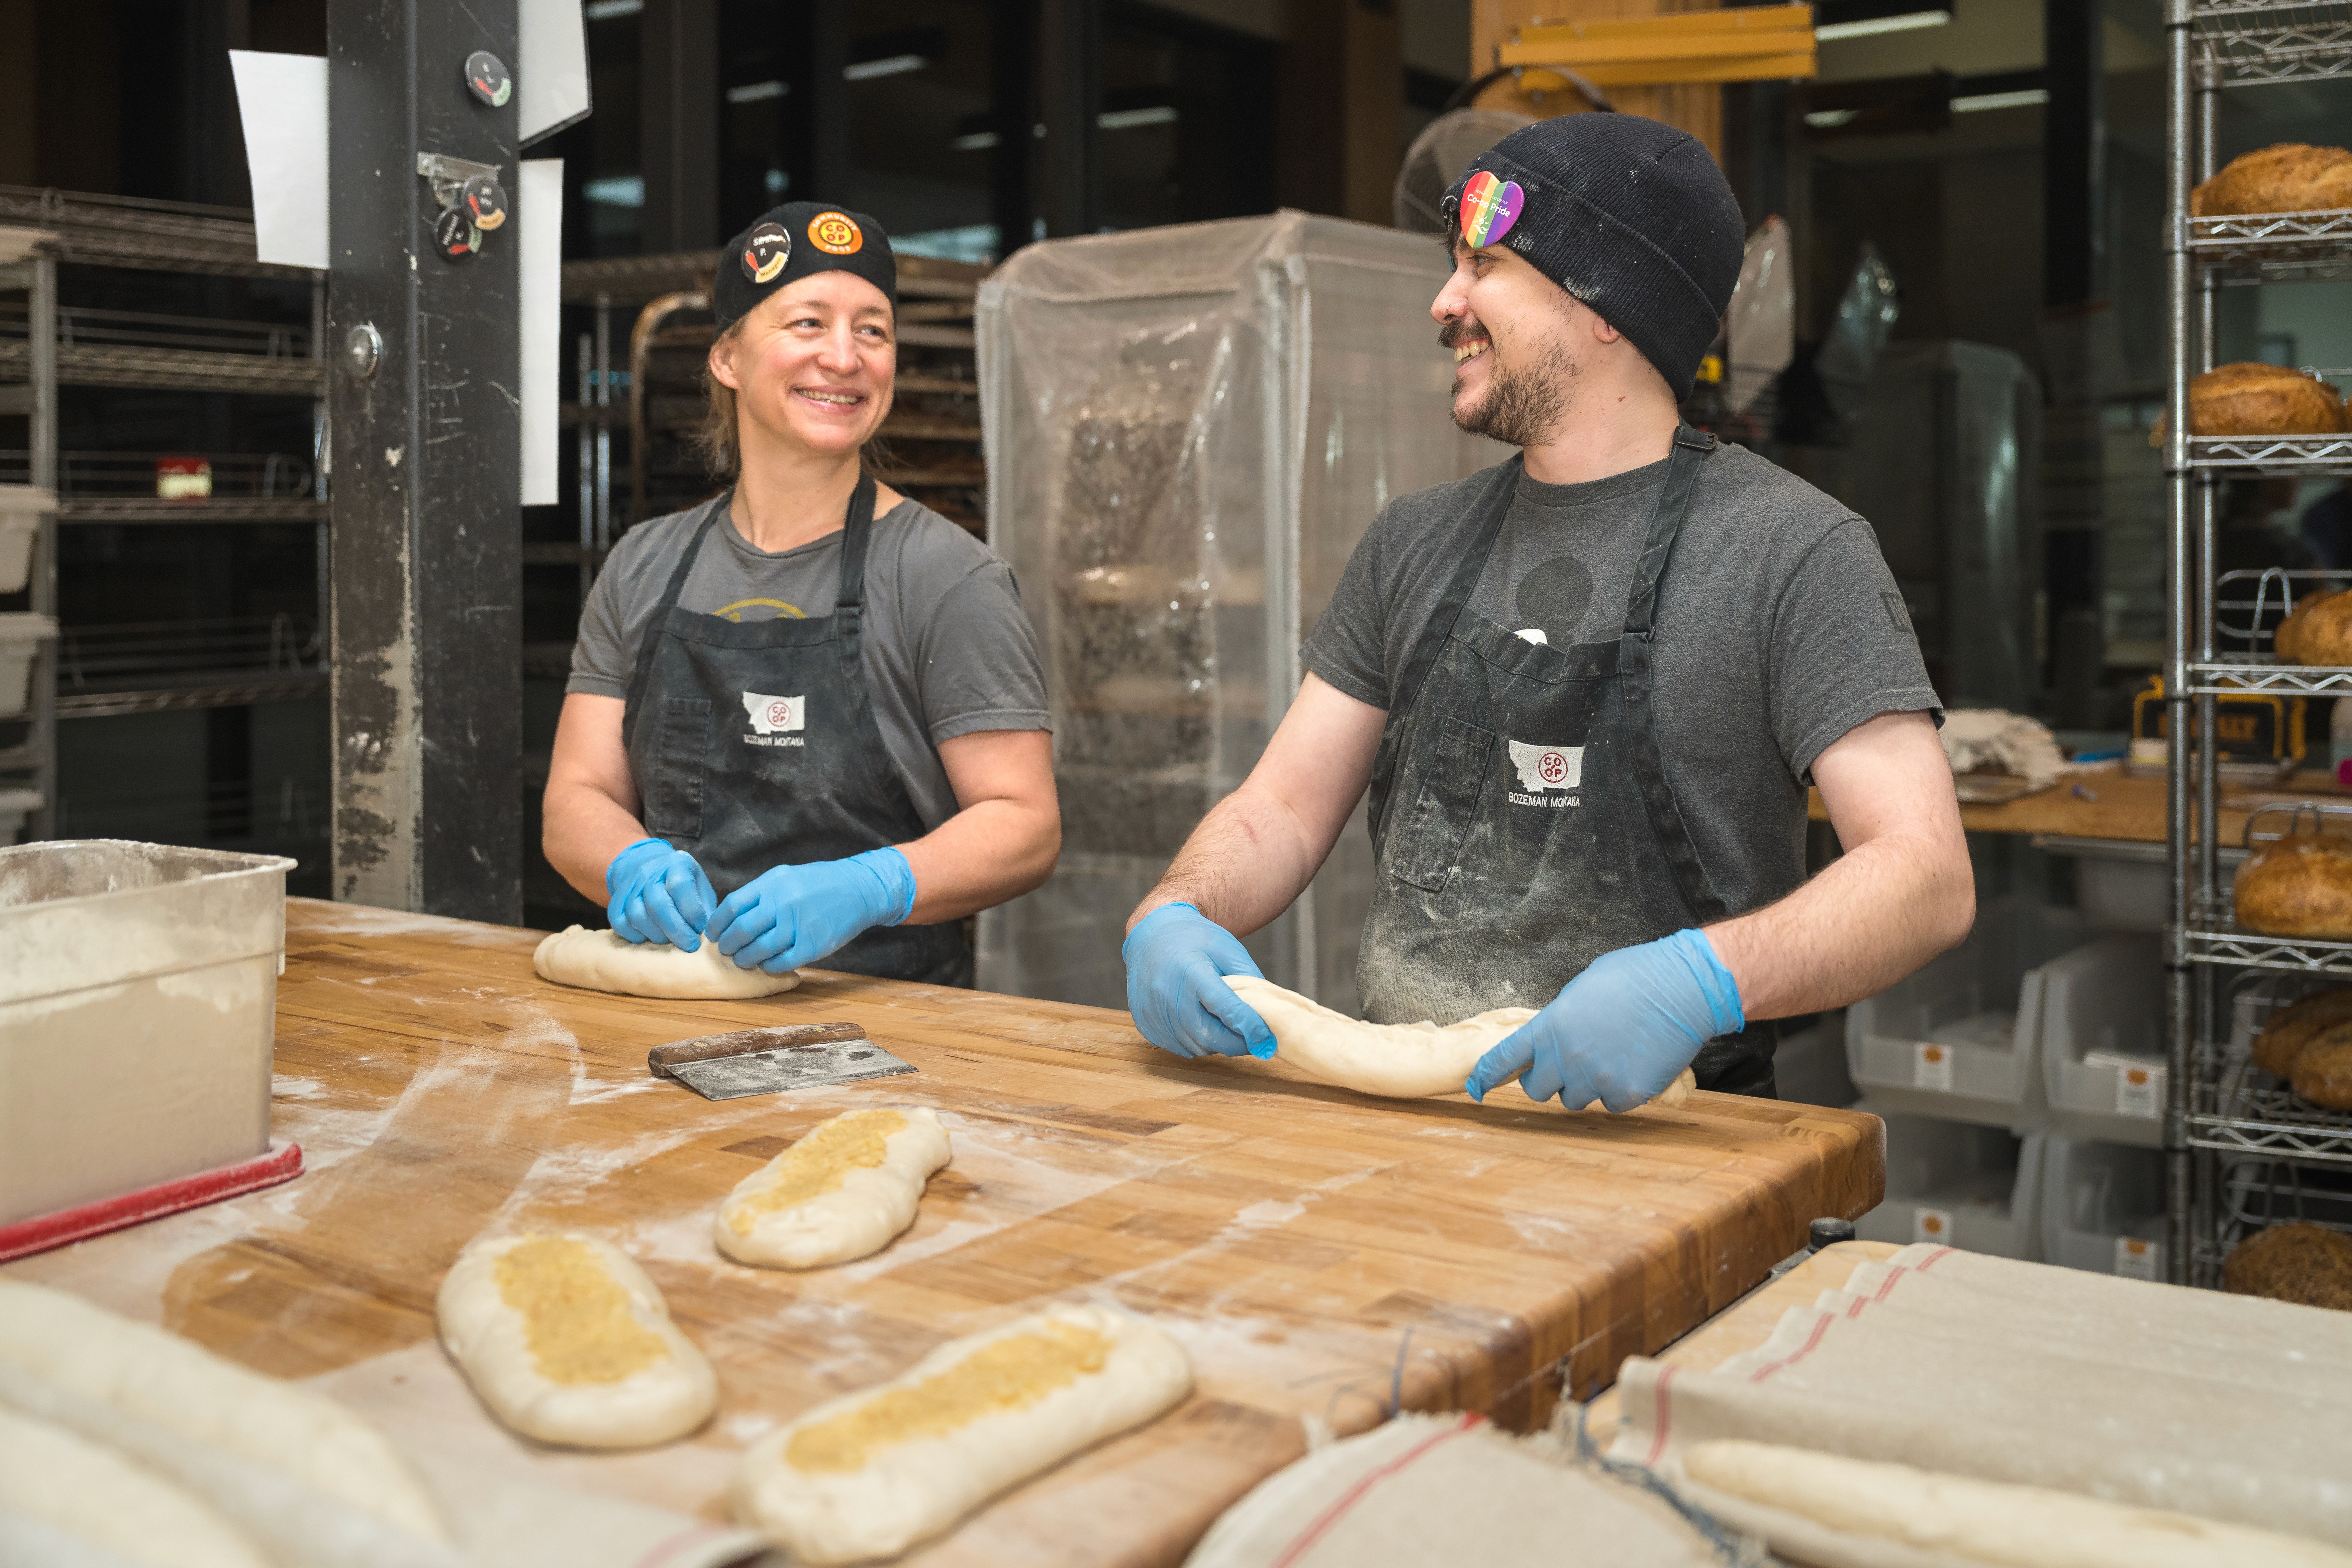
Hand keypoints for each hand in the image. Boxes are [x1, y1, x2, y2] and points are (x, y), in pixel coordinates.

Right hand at [605, 838, 716, 949]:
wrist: (647, 865)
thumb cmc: (681, 882)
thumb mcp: (699, 885)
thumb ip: (705, 908)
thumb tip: (708, 936)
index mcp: (676, 863)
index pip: (680, 885)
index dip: (692, 911)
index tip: (701, 928)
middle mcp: (649, 871)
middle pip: (657, 904)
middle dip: (676, 930)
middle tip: (689, 945)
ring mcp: (630, 885)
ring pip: (637, 916)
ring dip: (656, 935)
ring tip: (670, 940)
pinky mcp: (616, 900)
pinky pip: (620, 923)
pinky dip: (635, 936)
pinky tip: (649, 938)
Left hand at [707, 848, 915, 972]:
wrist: (858, 890)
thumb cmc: (817, 884)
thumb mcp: (785, 877)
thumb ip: (759, 894)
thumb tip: (731, 915)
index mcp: (772, 884)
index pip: (732, 906)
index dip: (717, 924)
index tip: (712, 934)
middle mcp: (783, 903)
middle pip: (742, 930)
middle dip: (728, 945)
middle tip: (726, 950)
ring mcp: (799, 925)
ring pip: (760, 950)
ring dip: (746, 959)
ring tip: (744, 960)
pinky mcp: (813, 945)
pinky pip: (782, 962)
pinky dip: (770, 966)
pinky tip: (767, 964)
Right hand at [1122, 903, 1276, 1059]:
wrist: (1153, 935)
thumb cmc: (1195, 940)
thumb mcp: (1228, 949)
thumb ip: (1249, 979)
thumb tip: (1268, 1013)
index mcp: (1193, 973)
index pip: (1227, 1010)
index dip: (1250, 1029)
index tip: (1267, 1042)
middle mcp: (1168, 996)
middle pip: (1211, 1036)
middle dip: (1238, 1043)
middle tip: (1253, 1038)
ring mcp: (1154, 1014)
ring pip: (1197, 1047)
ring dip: (1217, 1044)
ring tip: (1226, 1026)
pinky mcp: (1147, 1026)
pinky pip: (1179, 1048)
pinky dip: (1197, 1043)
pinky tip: (1202, 1024)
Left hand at [1466, 929, 1743, 1111]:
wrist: (1682, 988)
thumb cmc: (1634, 978)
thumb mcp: (1582, 990)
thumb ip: (1560, 1020)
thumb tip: (1554, 1037)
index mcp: (1550, 1026)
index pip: (1504, 1058)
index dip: (1487, 1075)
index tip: (1476, 1087)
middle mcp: (1566, 1057)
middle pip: (1537, 1090)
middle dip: (1547, 1080)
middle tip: (1568, 1065)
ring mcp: (1596, 1078)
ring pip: (1575, 1099)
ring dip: (1584, 1085)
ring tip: (1609, 1056)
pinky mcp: (1627, 1093)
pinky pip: (1610, 1104)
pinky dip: (1618, 1092)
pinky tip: (1633, 1065)